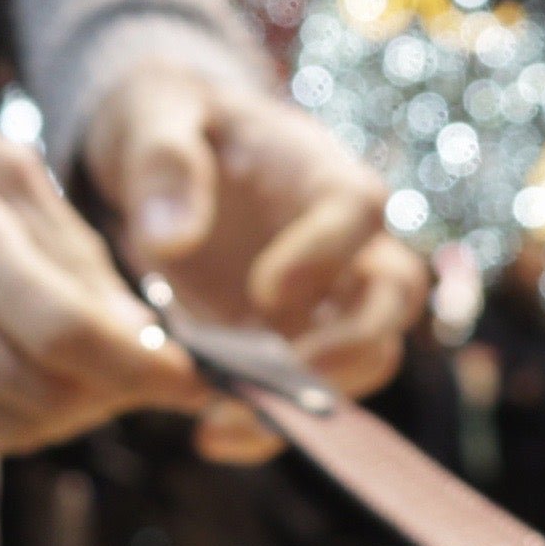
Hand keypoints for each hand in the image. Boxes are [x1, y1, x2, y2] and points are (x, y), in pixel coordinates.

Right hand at [0, 98, 202, 451]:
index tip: (194, 378)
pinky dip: (31, 414)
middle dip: (119, 390)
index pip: (63, 333)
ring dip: (81, 409)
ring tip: (103, 368)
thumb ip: (81, 260)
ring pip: (20, 427)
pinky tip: (43, 373)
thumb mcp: (12, 172)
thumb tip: (147, 344)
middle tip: (156, 369)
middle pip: (49, 392)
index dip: (141, 367)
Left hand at [88, 61, 428, 464]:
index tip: (265, 291)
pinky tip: (209, 433)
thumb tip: (171, 244)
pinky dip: (270, 422)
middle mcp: (342, 242)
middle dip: (352, 346)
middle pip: (394, 296)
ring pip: (368, 356)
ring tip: (227, 419)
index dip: (327, 254)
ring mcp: (323, 299)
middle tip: (281, 376)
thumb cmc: (167, 117)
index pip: (361, 209)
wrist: (157, 154)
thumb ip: (160, 163)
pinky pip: (306, 393)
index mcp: (318, 172)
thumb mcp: (150, 113)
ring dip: (315, 397)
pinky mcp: (290, 343)